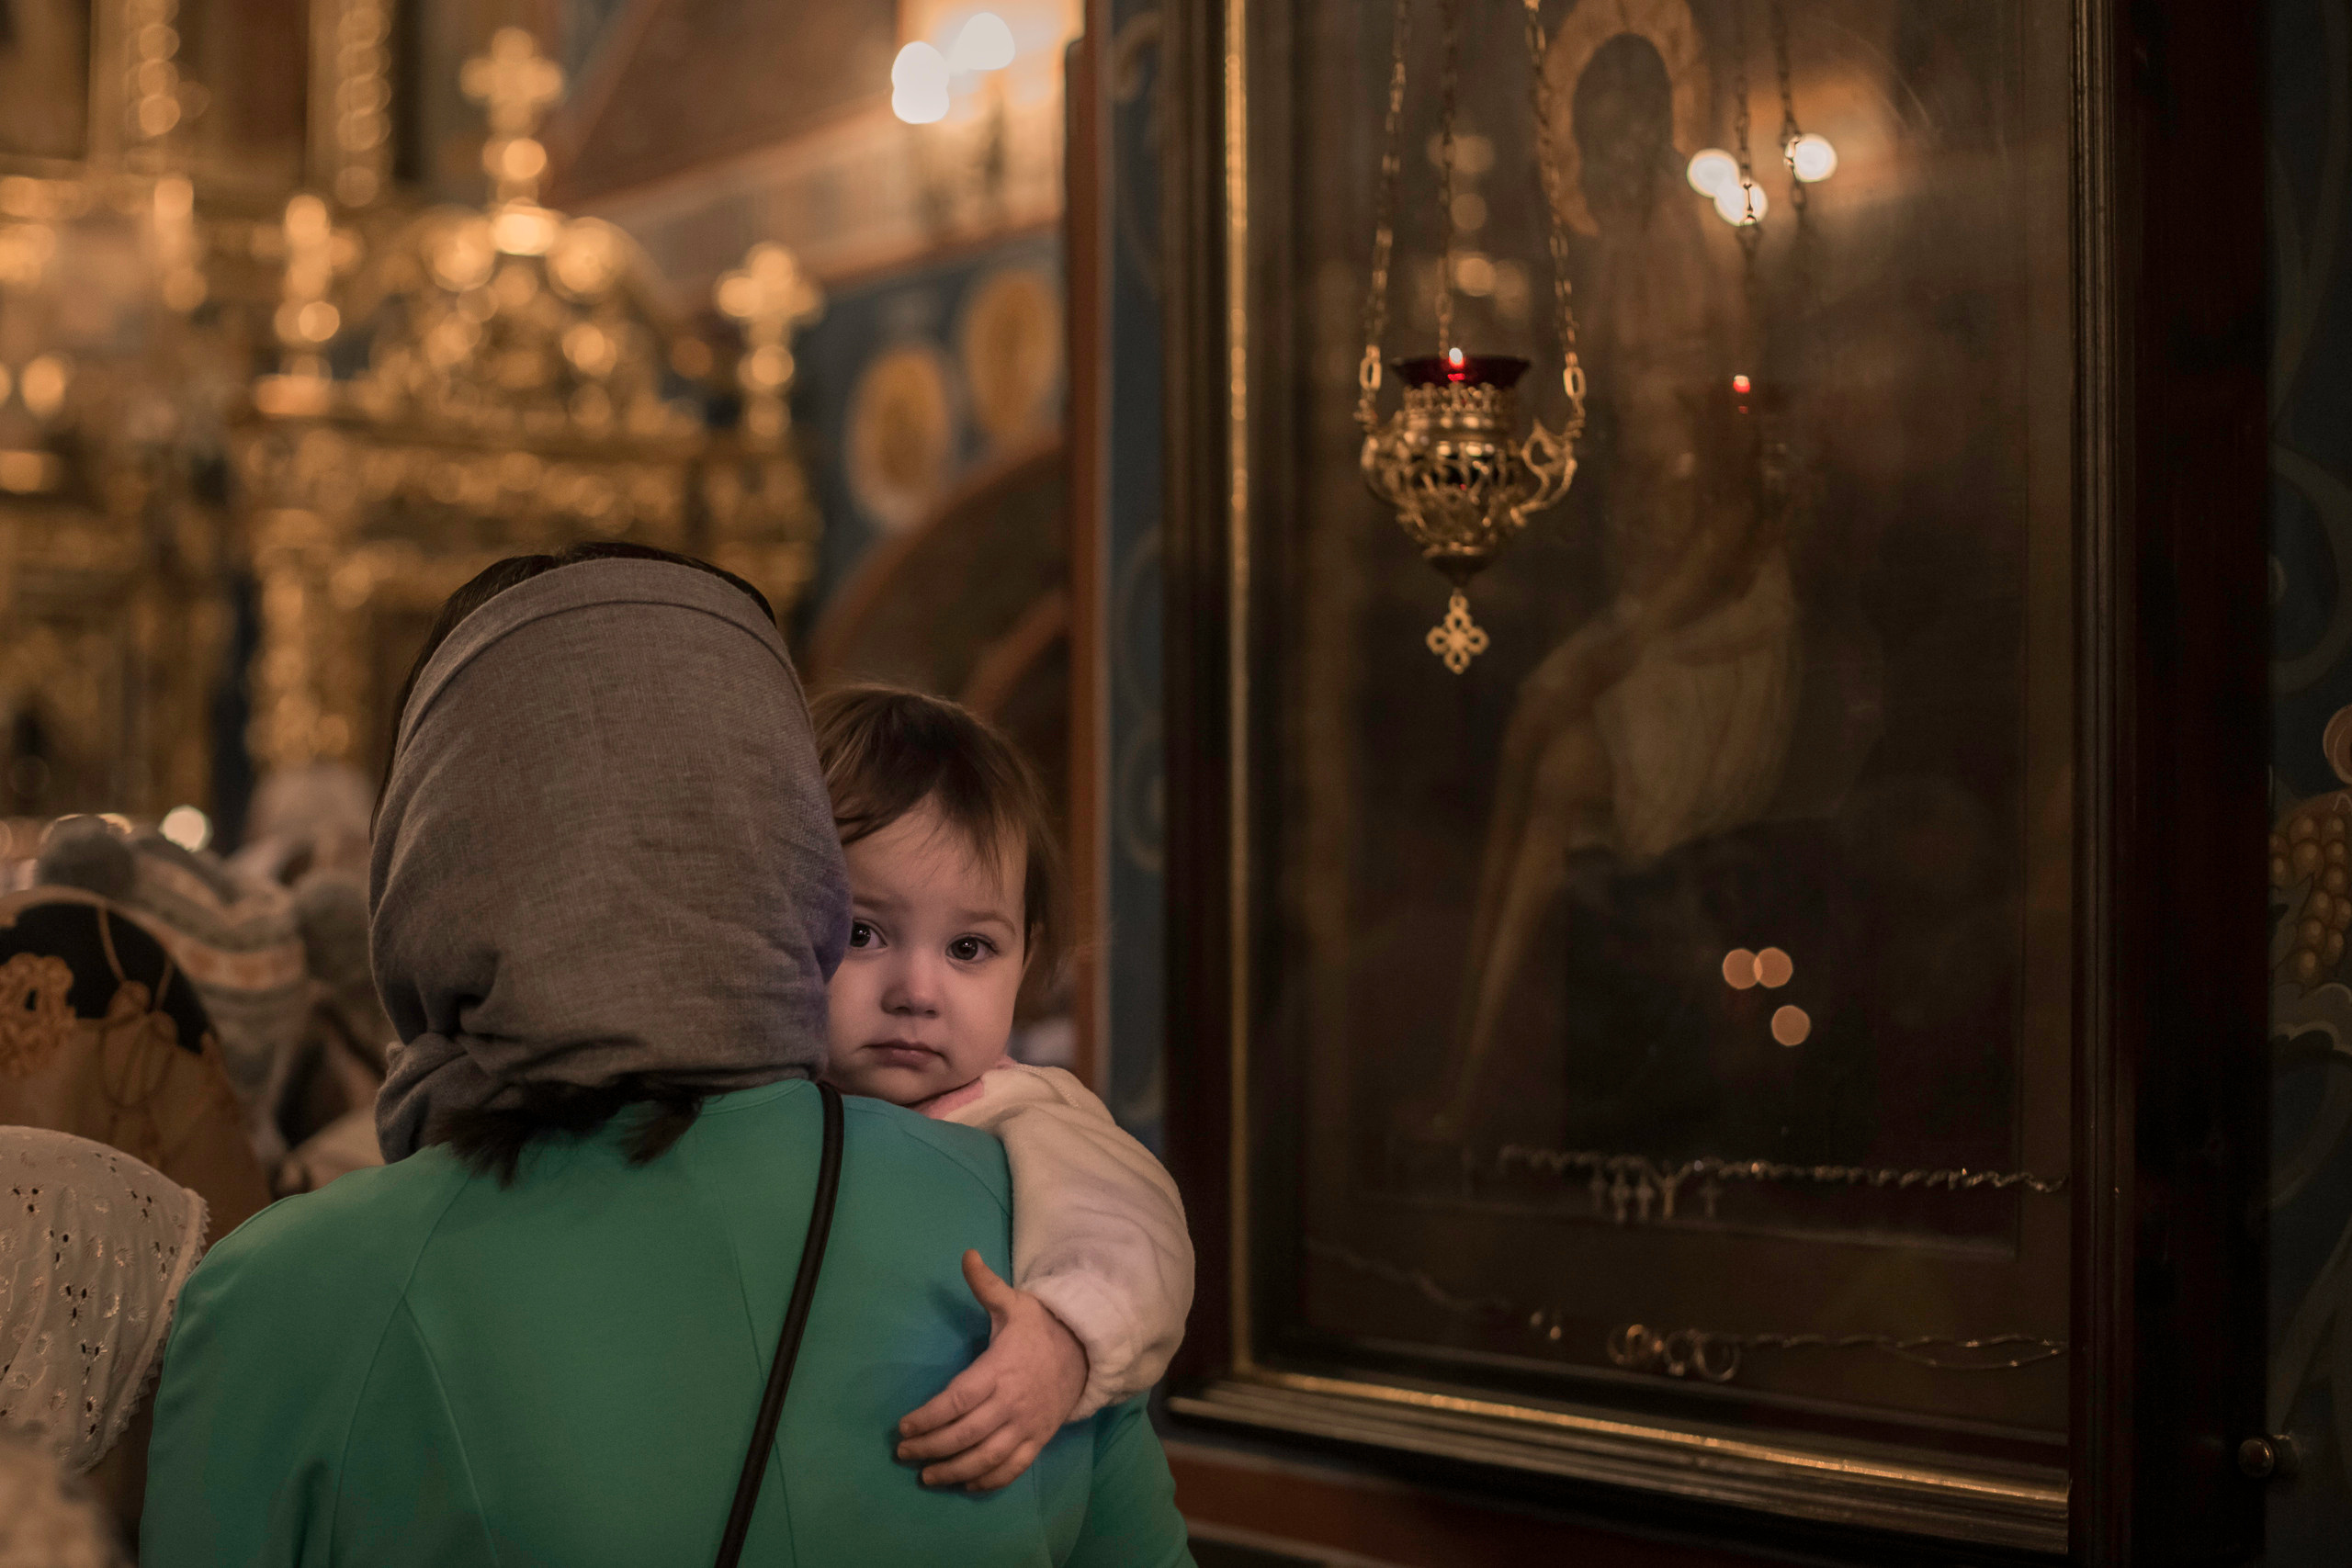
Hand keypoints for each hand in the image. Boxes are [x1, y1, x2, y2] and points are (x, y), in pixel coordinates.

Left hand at [896, 1250, 1088, 1490]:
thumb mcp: (1015, 1304)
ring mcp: (1026, 1425)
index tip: (903, 1427)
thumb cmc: (1041, 1329)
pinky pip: (1011, 1469)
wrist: (1087, 1353)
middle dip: (930, 1448)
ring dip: (953, 1471)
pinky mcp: (1038, 1440)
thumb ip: (986, 1286)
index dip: (929, 1417)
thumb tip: (967, 1255)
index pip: (958, 1400)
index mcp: (1000, 1369)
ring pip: (986, 1458)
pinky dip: (987, 1481)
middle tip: (903, 1454)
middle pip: (965, 1434)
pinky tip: (965, 1484)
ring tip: (927, 1476)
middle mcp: (1011, 1403)